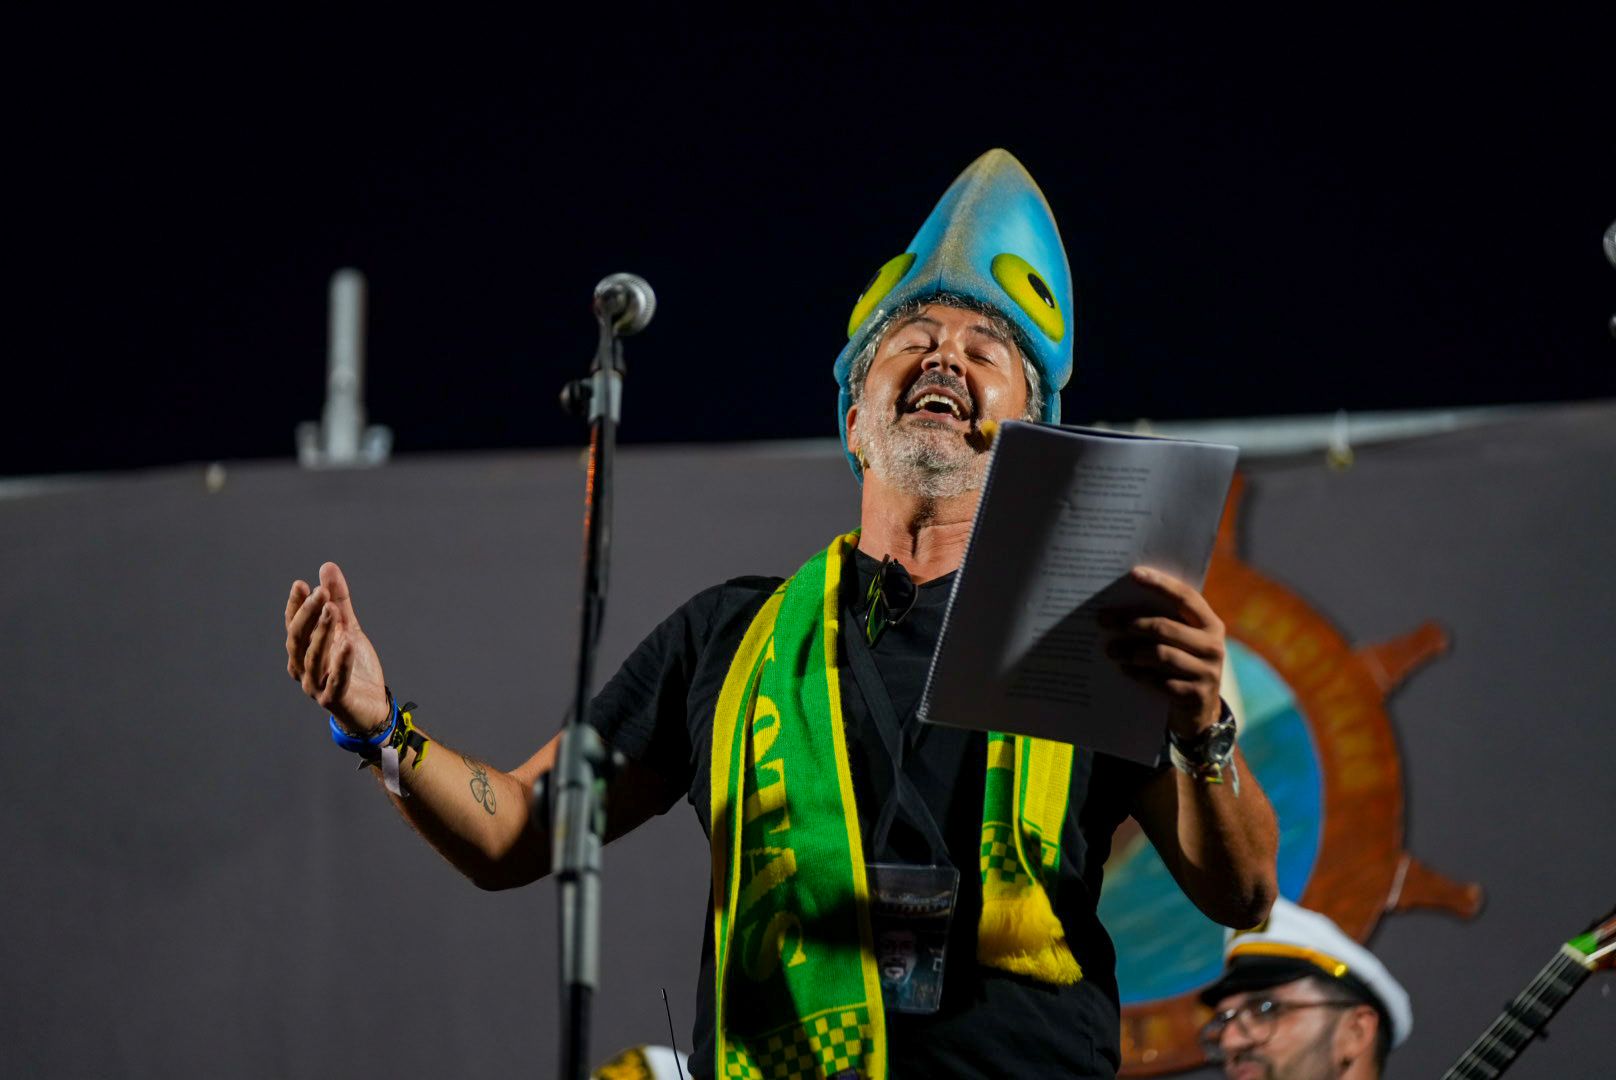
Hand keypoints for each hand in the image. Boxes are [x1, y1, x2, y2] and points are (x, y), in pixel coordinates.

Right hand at [284, 562, 389, 734]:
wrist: (370, 706)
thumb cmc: (354, 666)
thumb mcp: (348, 628)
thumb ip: (339, 601)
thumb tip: (326, 567)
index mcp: (302, 651)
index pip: (294, 625)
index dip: (296, 606)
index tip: (302, 584)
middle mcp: (302, 668)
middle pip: (299, 639)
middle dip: (308, 615)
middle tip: (320, 592)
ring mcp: (315, 686)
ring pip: (314, 657)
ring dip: (322, 632)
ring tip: (333, 610)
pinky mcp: (333, 700)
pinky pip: (337, 680)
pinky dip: (341, 662)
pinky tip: (348, 643)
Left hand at [1101, 566, 1225, 739]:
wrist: (1198, 714)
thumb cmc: (1181, 668)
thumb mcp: (1180, 644)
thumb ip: (1164, 624)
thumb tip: (1119, 605)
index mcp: (1211, 625)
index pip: (1186, 597)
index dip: (1161, 584)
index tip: (1133, 574)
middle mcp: (1214, 646)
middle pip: (1165, 627)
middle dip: (1130, 622)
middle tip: (1102, 620)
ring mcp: (1207, 673)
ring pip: (1160, 655)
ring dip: (1130, 651)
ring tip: (1109, 650)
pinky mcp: (1195, 696)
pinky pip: (1160, 681)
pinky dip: (1138, 674)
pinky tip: (1124, 670)